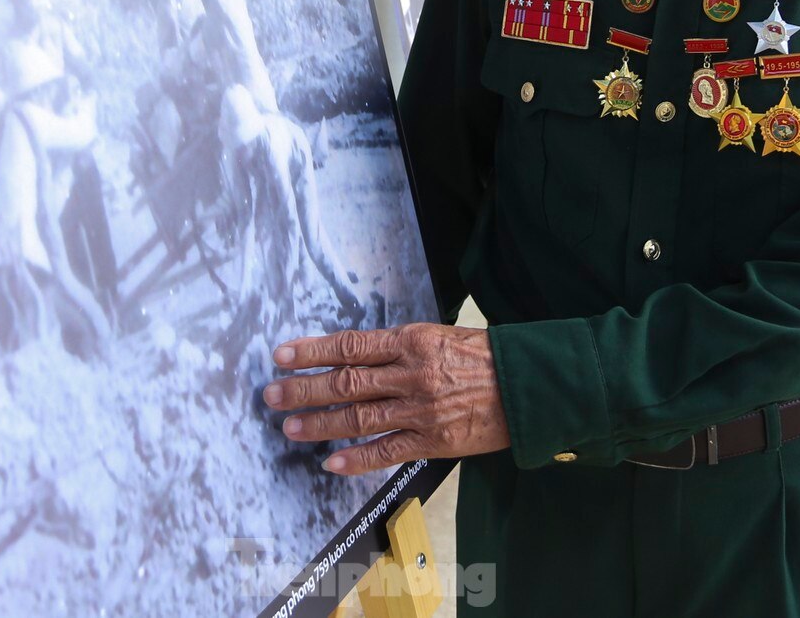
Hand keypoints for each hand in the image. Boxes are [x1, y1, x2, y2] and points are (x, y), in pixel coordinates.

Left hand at [265, 324, 510, 474]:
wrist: (527, 385)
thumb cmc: (482, 356)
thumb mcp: (437, 336)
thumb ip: (397, 348)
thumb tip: (353, 357)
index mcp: (411, 342)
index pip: (350, 346)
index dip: (312, 351)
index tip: (281, 356)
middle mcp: (411, 375)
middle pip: (346, 383)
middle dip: (304, 389)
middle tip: (272, 395)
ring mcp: (420, 411)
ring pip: (359, 419)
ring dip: (320, 424)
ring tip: (290, 428)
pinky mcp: (433, 441)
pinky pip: (387, 451)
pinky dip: (357, 459)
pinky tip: (331, 463)